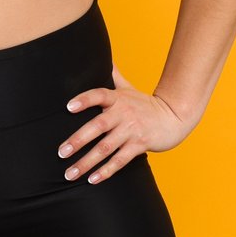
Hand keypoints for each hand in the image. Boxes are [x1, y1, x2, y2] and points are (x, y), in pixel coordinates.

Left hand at [57, 64, 195, 185]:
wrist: (174, 117)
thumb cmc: (146, 104)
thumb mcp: (129, 88)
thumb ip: (114, 75)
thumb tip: (103, 57)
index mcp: (118, 98)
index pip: (99, 95)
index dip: (84, 100)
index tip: (69, 107)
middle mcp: (123, 114)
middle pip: (98, 126)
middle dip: (78, 140)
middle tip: (61, 152)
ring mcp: (132, 130)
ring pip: (106, 148)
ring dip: (87, 162)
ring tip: (70, 173)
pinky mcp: (140, 145)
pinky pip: (120, 160)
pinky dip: (106, 171)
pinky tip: (92, 180)